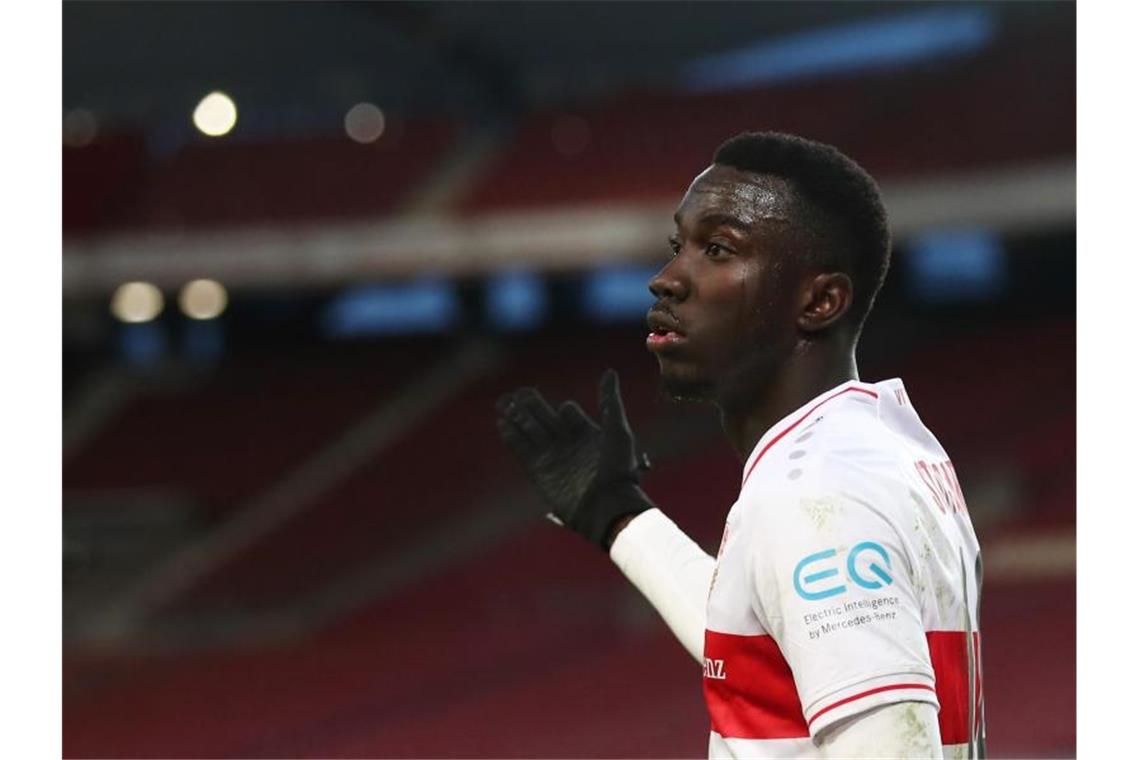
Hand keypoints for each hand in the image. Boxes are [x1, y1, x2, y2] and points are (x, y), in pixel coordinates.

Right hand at [495, 369, 653, 549]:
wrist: (607, 507)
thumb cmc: (618, 470)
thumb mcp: (617, 431)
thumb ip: (609, 402)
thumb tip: (609, 372)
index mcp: (588, 433)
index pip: (569, 412)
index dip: (566, 412)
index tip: (566, 414)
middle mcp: (568, 443)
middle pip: (545, 418)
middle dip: (531, 405)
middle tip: (520, 392)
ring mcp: (552, 457)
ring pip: (530, 430)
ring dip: (517, 416)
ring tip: (503, 401)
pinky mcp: (539, 472)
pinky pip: (522, 450)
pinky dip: (511, 436)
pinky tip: (501, 422)